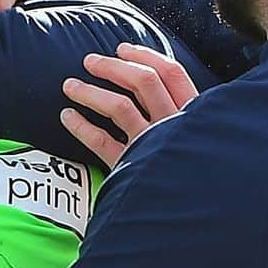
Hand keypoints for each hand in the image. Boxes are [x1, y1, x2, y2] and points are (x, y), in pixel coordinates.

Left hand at [61, 43, 197, 167]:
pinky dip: (81, 127)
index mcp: (194, 115)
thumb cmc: (197, 175)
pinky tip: (67, 117)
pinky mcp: (133, 167)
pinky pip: (102, 142)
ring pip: (119, 106)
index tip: (122, 48)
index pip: (171, 73)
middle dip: (113, 67)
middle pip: (143, 82)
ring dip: (90, 92)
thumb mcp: (201, 139)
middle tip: (89, 61)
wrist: (196, 218)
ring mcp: (154, 146)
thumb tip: (153, 83)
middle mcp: (175, 126)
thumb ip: (185, 115)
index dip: (145, 56)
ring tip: (68, 86)